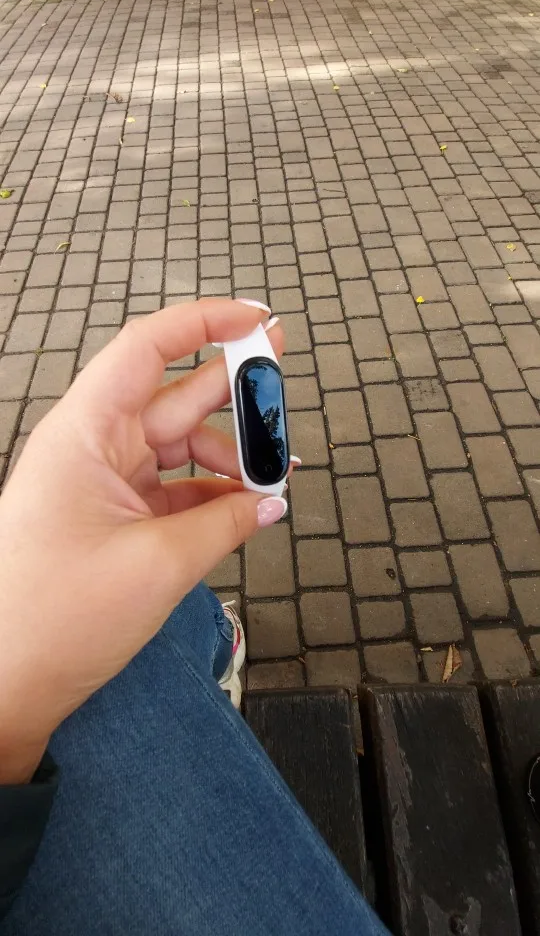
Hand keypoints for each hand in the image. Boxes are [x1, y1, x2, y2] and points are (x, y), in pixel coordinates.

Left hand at [0, 299, 286, 782]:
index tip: (255, 319)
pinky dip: (210, 495)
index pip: (146, 350)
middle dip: (231, 386)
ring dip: (229, 458)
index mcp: (86, 433)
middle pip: (173, 397)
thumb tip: (271, 500)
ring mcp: (102, 484)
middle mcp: (92, 448)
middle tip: (282, 370)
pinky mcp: (111, 519)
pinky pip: (171, 490)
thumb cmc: (57, 618)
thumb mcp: (159, 564)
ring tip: (276, 476)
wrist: (5, 684)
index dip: (203, 323)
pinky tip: (246, 505)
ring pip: (177, 448)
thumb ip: (225, 522)